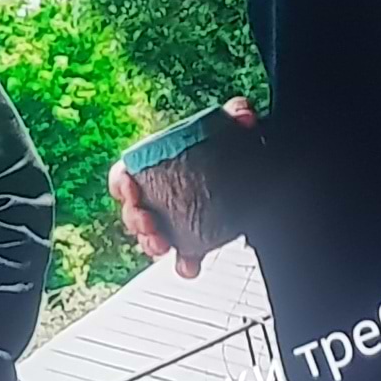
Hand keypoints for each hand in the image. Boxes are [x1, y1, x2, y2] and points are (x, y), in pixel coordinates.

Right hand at [107, 96, 251, 279]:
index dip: (120, 184)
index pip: (124, 175)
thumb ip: (238, 113)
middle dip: (136, 222)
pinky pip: (183, 258)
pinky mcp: (193, 241)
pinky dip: (185, 264)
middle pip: (133, 212)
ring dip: (151, 244)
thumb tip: (244, 113)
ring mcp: (175, 220)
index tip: (131, 189)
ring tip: (163, 246)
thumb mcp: (234, 128)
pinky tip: (191, 266)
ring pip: (151, 237)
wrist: (260, 176)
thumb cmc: (234, 149)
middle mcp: (161, 195)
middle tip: (149, 224)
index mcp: (159, 167)